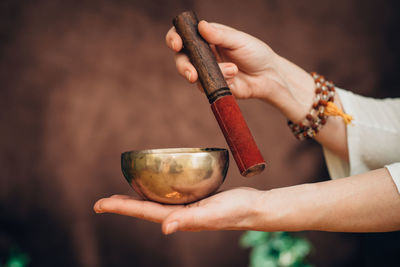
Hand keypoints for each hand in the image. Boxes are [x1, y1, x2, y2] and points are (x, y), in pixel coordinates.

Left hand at [93, 187, 261, 234]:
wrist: (254, 208)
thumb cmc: (237, 211)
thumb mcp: (214, 214)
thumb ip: (190, 221)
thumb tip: (164, 228)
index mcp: (179, 218)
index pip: (143, 212)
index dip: (120, 208)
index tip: (99, 204)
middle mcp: (179, 214)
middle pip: (144, 209)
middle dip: (122, 205)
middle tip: (102, 202)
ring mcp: (187, 208)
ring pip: (155, 202)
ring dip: (137, 199)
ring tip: (123, 195)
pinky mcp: (195, 200)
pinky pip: (170, 195)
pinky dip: (157, 191)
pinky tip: (157, 186)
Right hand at [166, 20, 314, 121]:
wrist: (269, 76)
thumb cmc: (256, 53)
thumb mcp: (239, 41)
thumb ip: (219, 35)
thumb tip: (200, 26)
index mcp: (207, 37)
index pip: (183, 35)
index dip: (174, 38)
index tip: (176, 44)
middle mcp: (203, 54)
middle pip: (182, 59)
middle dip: (184, 67)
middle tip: (192, 75)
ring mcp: (206, 71)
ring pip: (192, 75)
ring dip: (210, 74)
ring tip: (232, 71)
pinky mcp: (212, 86)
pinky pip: (206, 87)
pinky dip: (220, 82)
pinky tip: (234, 78)